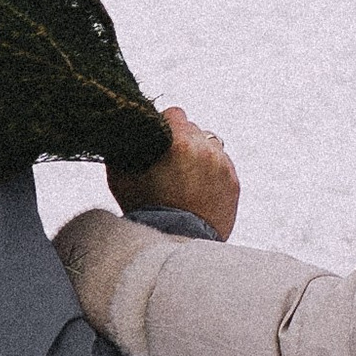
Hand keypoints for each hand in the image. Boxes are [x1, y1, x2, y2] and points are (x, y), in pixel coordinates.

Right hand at [111, 108, 239, 241]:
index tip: (159, 139)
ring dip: (199, 155)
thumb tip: (124, 131)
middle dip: (182, 142)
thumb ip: (125, 147)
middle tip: (170, 163)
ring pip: (211, 146)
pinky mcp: (233, 184)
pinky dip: (212, 173)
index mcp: (179, 141)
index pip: (175, 114)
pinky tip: (197, 189)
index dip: (164, 125)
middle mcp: (205, 149)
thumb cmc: (143, 209)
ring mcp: (222, 166)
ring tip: (185, 178)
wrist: (172, 241)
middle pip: (194, 130)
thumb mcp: (121, 174)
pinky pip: (223, 166)